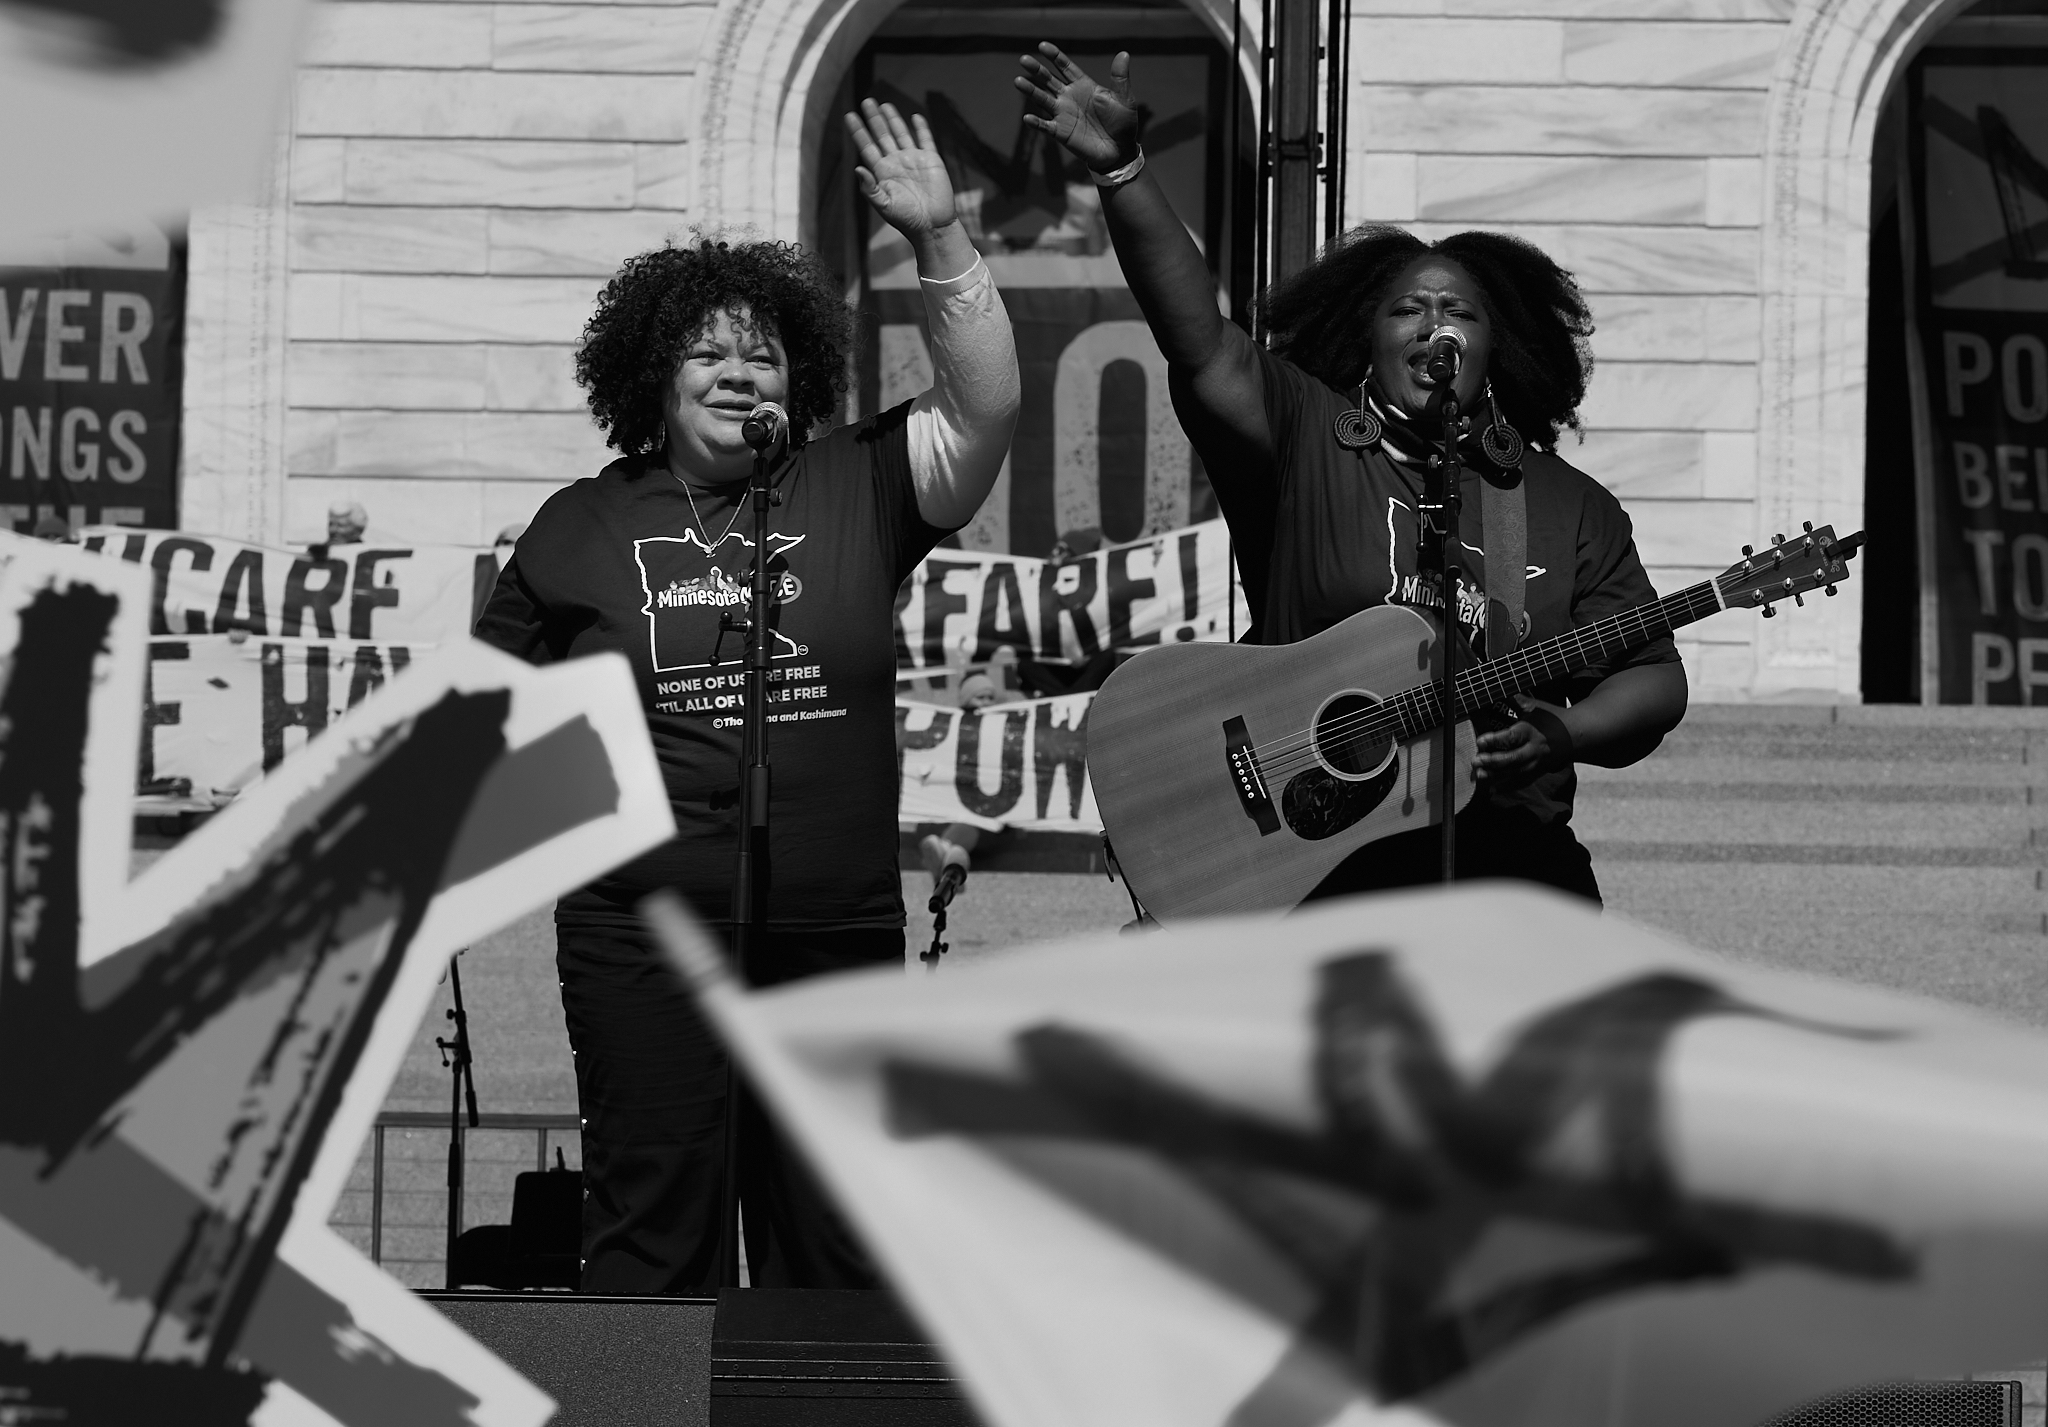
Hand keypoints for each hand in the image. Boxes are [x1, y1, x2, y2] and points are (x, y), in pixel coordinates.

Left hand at [843, 99, 956, 244]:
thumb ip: (870, 188)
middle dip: (874, 118)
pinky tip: (914, 116)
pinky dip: (921, 128)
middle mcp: (896, 163)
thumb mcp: (884, 206)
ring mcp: (914, 160)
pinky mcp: (932, 160)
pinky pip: (925, 140)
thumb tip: (857, 168)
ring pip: (901, 133)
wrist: (933, 226)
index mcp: (882, 172)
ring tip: (884, 104)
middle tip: (866, 101)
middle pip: (882, 135)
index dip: (858, 131)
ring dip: (893, 119)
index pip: (867, 146)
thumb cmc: (906, 220)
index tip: (849, 115)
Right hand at [1014, 44, 1141, 172]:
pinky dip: (1036, 123)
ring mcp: (1063, 114)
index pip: (1065, 67)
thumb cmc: (1122, 123)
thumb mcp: (1123, 98)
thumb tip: (1124, 53)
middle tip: (1024, 59)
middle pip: (1049, 80)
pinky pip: (1045, 126)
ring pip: (1042, 99)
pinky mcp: (1061, 132)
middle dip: (1037, 70)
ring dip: (1030, 91)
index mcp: (1083, 85)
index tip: (1042, 46)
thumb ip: (1120, 77)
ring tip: (1018, 81)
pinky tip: (1027, 117)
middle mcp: (1069, 97)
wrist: (1119, 150)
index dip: (1054, 56)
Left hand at [1472, 699, 1567, 787]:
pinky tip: (1492, 789)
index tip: (1479, 741)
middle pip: (1512, 759)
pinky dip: (1507, 787)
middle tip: (1475, 761)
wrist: (1574, 735)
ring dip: (1496, 776)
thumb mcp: (1534, 707)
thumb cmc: (1550, 718)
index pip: (1511, 737)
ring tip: (1479, 776)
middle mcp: (1533, 750)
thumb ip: (1514, 700)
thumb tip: (1494, 689)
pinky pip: (1522, 782)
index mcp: (1530, 731)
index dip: (1495, 740)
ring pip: (1515, 773)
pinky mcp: (1537, 772)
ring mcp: (1536, 764)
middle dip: (1493, 761)